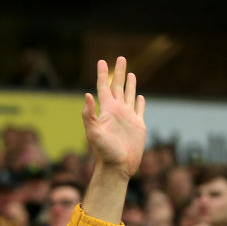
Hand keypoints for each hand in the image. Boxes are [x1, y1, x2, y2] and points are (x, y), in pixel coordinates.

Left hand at [82, 57, 145, 178]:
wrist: (117, 167)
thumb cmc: (104, 152)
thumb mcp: (94, 133)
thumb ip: (89, 115)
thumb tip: (86, 95)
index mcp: (106, 111)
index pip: (104, 87)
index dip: (102, 74)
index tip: (101, 61)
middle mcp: (117, 112)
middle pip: (118, 87)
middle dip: (119, 72)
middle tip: (121, 57)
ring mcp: (127, 118)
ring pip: (129, 95)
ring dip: (130, 84)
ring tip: (130, 73)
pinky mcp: (138, 126)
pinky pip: (139, 110)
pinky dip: (139, 102)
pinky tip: (139, 96)